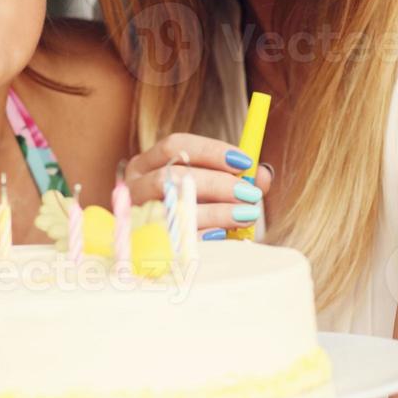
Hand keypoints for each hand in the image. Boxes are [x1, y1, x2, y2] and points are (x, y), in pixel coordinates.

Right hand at [125, 134, 272, 235]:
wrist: (153, 251)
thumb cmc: (186, 210)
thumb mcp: (206, 189)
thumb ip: (235, 178)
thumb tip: (262, 175)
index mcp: (146, 164)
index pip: (175, 146)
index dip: (211, 150)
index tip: (244, 161)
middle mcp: (135, 186)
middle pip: (174, 176)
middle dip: (218, 183)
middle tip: (250, 194)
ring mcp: (136, 217)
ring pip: (174, 208)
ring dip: (216, 211)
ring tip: (246, 215)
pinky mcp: (144, 246)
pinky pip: (175, 240)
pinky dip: (203, 236)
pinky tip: (225, 235)